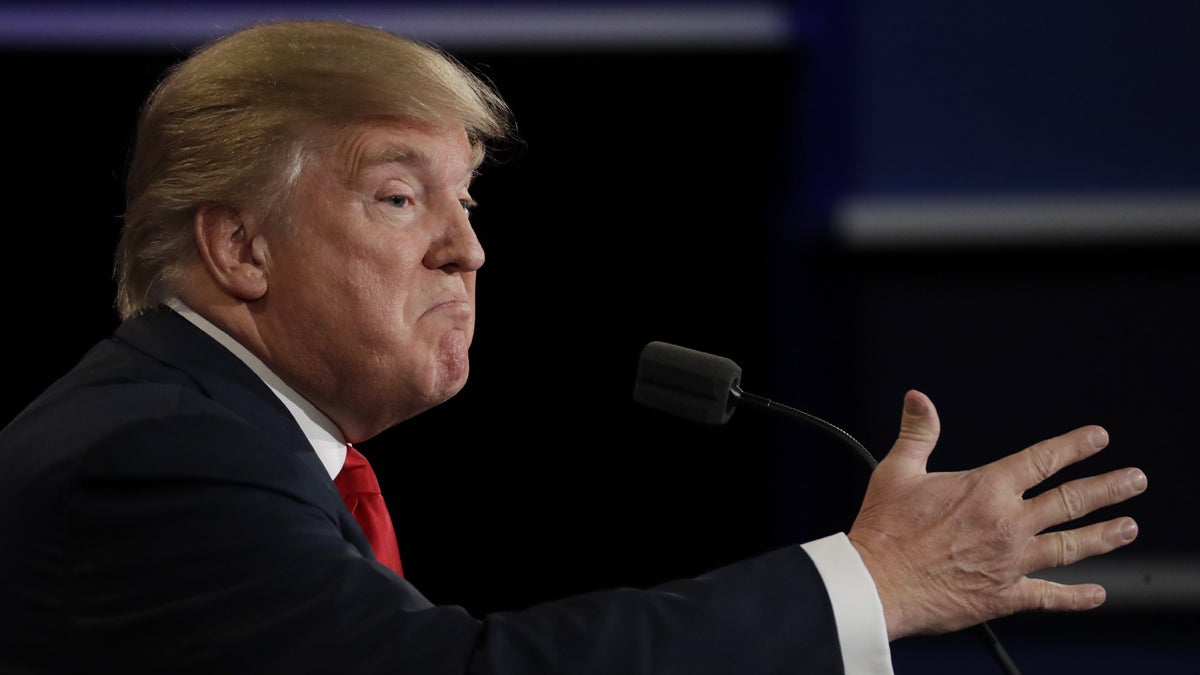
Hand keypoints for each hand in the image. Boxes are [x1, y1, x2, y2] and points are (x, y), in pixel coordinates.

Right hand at [848, 390, 1146, 640]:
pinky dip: (1076, 597)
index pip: (1041, 460)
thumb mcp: (898, 471)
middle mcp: (1008, 523)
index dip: (1073, 446)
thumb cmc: (885, 530)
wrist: (878, 583)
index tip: (1098, 438)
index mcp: (986, 489)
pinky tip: (1097, 593)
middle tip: (1134, 480)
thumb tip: (919, 399)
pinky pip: (1049, 596)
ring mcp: (1011, 561)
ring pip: (1070, 546)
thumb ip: (918, 433)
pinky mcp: (1005, 595)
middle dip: (1108, 488)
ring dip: (1104, 536)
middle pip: (1070, 502)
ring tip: (1128, 527)